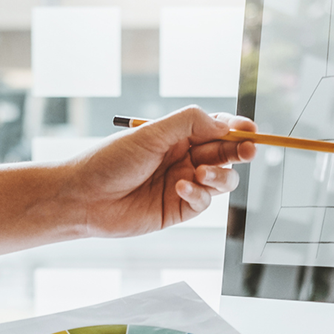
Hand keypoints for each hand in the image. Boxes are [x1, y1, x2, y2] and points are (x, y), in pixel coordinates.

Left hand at [64, 107, 257, 236]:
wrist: (84, 197)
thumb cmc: (111, 160)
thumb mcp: (152, 133)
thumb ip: (190, 123)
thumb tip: (225, 126)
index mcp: (177, 135)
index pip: (217, 129)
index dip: (236, 129)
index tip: (250, 130)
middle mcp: (183, 159)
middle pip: (224, 154)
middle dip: (238, 151)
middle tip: (247, 150)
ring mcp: (182, 185)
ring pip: (220, 180)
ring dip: (220, 175)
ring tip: (201, 173)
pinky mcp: (177, 210)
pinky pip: (203, 202)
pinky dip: (199, 194)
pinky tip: (181, 188)